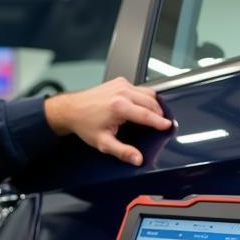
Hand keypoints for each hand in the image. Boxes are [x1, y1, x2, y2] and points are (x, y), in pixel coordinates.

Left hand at [43, 76, 171, 165]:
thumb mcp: (103, 143)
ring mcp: (121, 85)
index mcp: (119, 107)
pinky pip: (140, 88)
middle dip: (159, 113)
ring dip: (154, 104)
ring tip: (153, 115)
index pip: (147, 115)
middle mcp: (122, 93)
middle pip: (151, 102)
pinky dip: (144, 97)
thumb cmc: (84, 124)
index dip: (160, 122)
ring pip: (148, 92)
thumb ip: (122, 151)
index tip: (168, 126)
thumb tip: (137, 159)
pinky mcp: (119, 81)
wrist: (72, 109)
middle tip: (161, 123)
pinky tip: (141, 106)